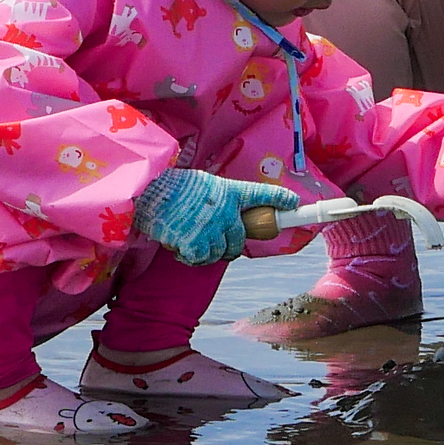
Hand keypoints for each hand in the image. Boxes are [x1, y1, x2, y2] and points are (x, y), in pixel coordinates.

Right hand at [133, 169, 293, 265]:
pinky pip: (199, 259)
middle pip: (240, 241)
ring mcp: (212, 230)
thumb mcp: (203, 185)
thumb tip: (226, 213)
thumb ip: (218, 199)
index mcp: (229, 192)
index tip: (293, 203)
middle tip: (217, 242)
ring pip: (220, 253)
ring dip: (207, 252)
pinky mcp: (195, 244)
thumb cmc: (172, 186)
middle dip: (231, 246)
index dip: (280, 200)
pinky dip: (189, 256)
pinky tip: (179, 245)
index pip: (261, 194)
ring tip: (191, 240)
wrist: (149, 191)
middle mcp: (226, 212)